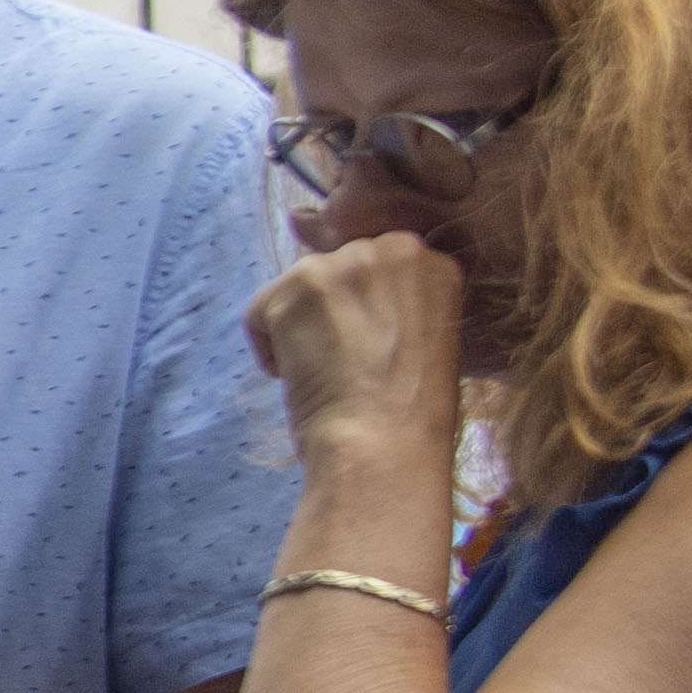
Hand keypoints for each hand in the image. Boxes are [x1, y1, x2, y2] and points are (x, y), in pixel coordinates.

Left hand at [248, 232, 467, 478]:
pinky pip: (259, 313)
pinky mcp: (292, 289)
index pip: (376, 270)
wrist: (382, 443)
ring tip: (325, 374)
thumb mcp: (430, 339)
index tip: (370, 348)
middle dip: (331, 312)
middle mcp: (390, 249)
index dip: (364, 311)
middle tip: (343, 361)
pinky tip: (298, 379)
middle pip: (336, 271)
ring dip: (300, 330)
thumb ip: (401, 305)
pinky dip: (268, 350)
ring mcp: (339, 265)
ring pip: (297, 290)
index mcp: (432, 262)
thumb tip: (359, 304)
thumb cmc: (414, 411)